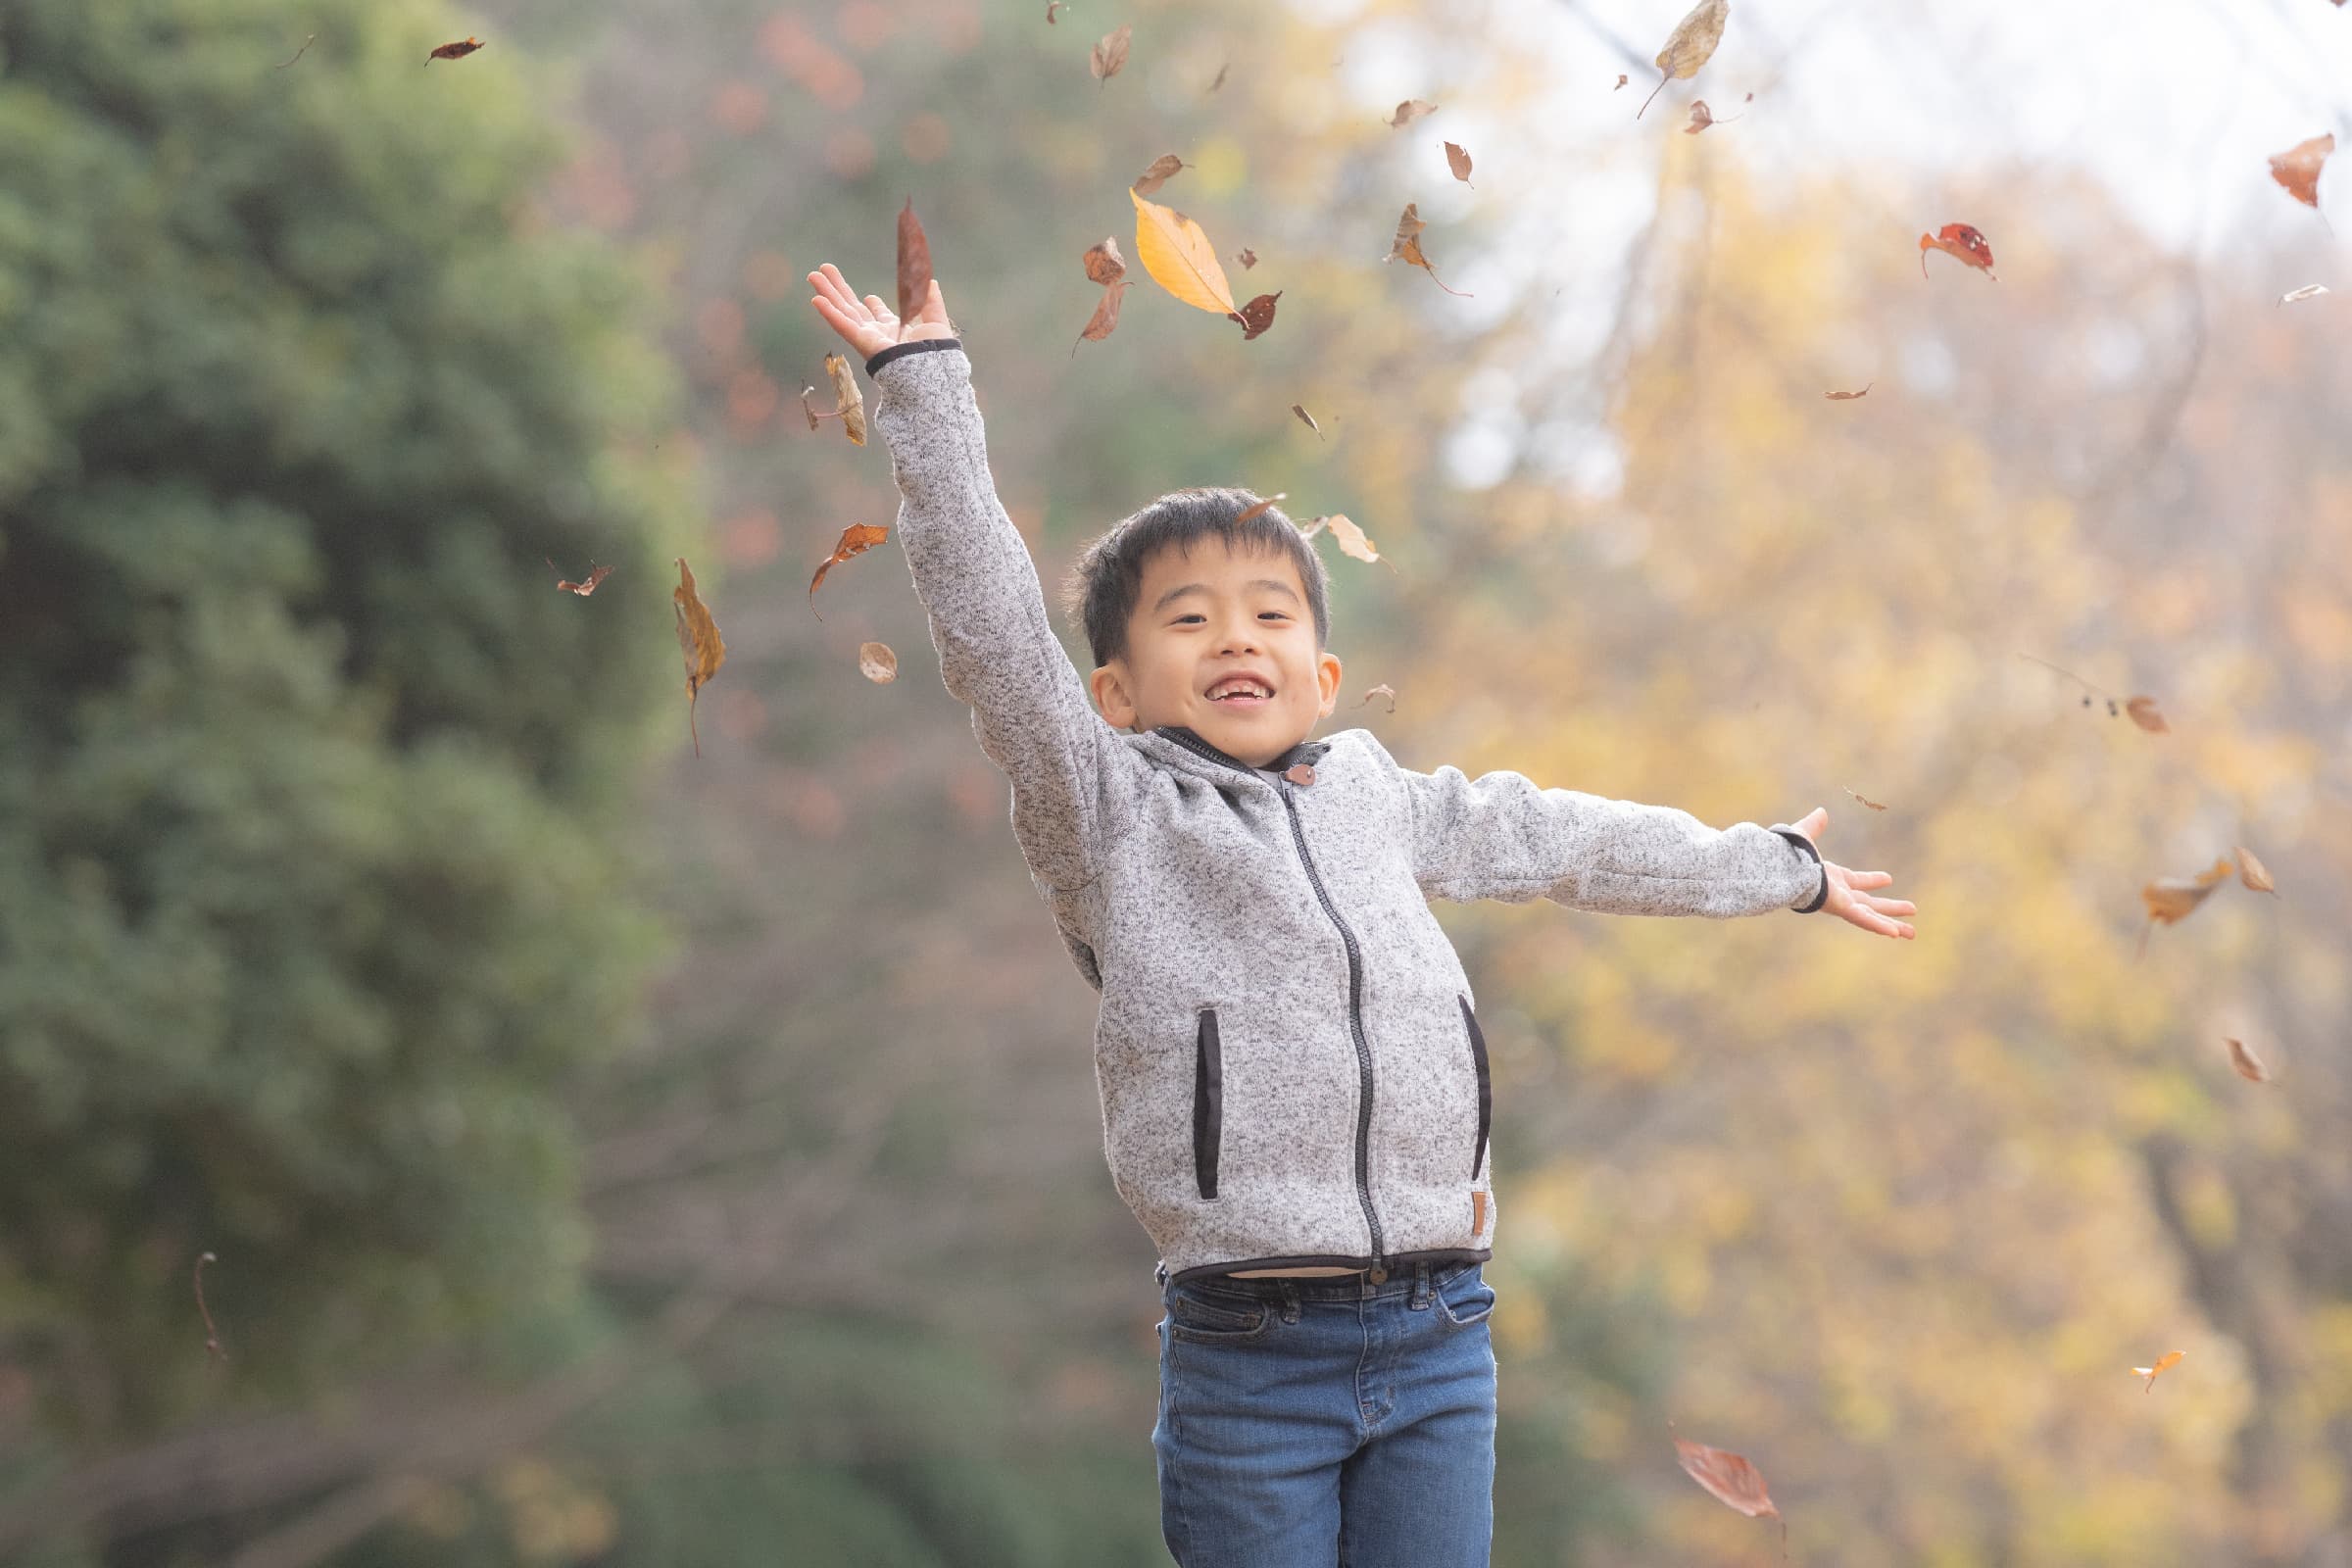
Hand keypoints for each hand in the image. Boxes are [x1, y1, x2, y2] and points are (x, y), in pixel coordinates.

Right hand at [806, 262, 955, 359]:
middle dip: (838, 289)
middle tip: (824, 270)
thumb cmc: (935, 353)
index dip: (873, 305)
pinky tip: (816, 299)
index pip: (879, 315)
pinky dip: (829, 313)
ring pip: (843, 312)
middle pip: (853, 307)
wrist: (931, 369)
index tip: (869, 297)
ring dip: (827, 293)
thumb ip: (932, 301)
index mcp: (896, 331)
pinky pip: (842, 325)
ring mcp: (867, 338)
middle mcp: (878, 334)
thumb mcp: (935, 321)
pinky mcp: (861, 342)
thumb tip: (932, 281)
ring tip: (813, 275)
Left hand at [1788, 806, 1915, 939]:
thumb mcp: (1805, 836)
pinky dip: (1879, 926)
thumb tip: (1821, 812)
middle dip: (1890, 909)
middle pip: (1870, 904)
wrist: (1781, 867)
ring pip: (1872, 917)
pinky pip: (1864, 920)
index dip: (1872, 880)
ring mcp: (1840, 903)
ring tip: (1911, 933)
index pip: (1856, 881)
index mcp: (1830, 878)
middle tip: (1911, 910)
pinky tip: (1895, 933)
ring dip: (1892, 923)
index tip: (1888, 878)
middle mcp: (1838, 894)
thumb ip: (1813, 826)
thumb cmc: (1787, 854)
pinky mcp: (1841, 909)